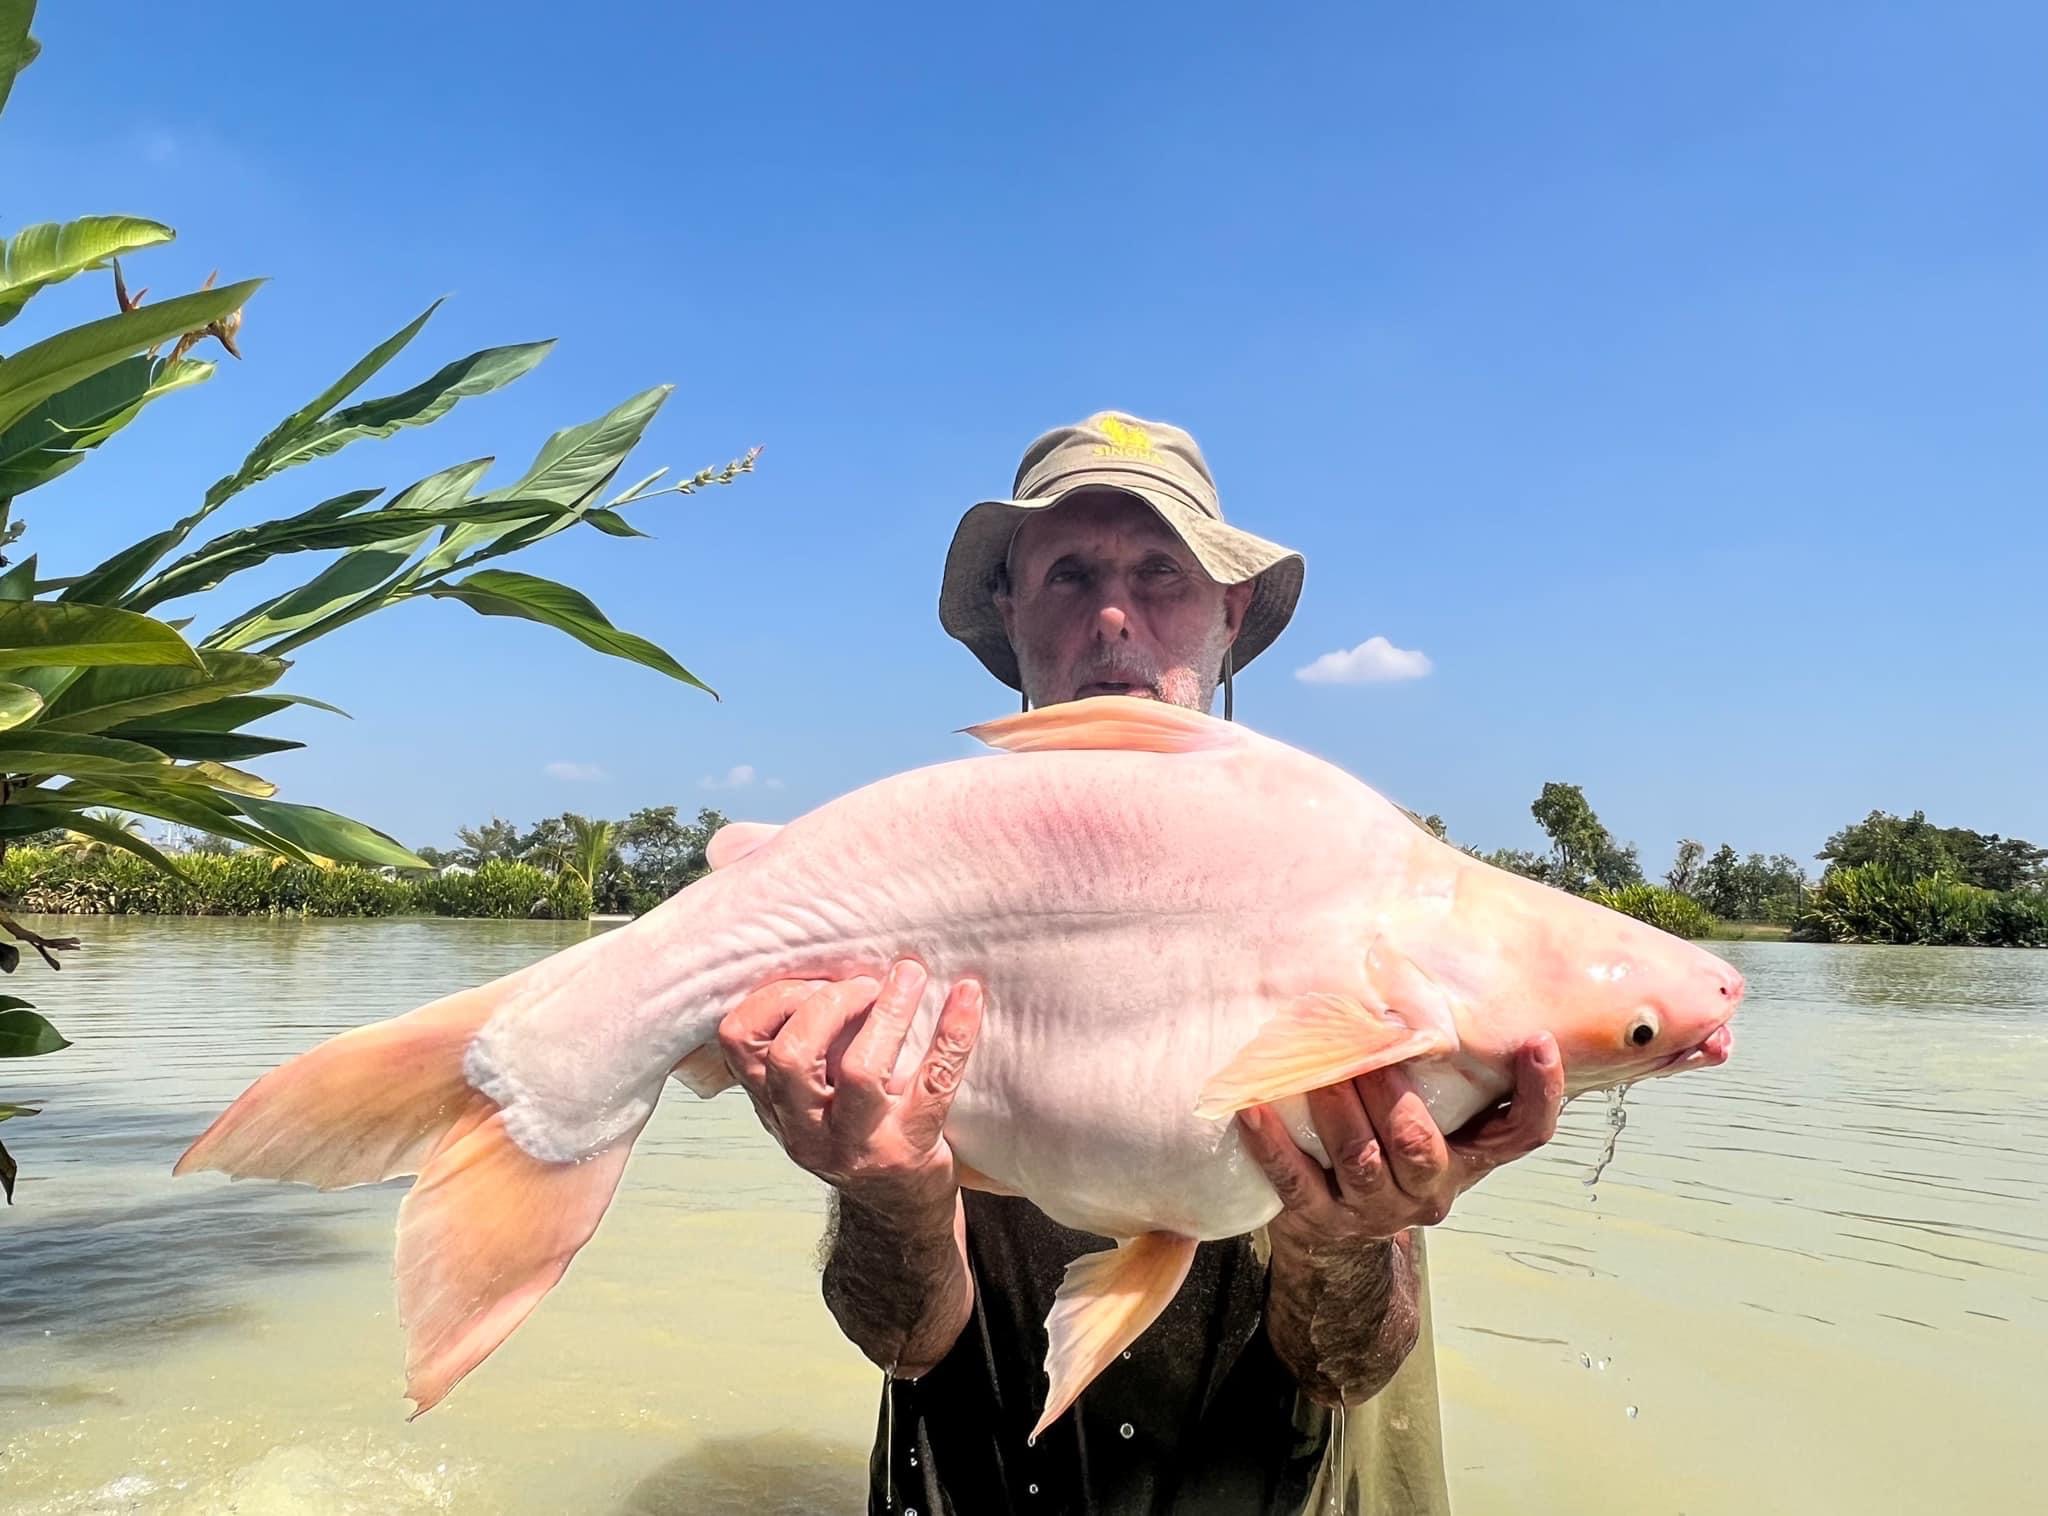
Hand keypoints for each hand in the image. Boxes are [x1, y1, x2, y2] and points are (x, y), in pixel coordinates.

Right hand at [716, 959, 983, 1215]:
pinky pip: (935, 1082)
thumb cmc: (854, 1128)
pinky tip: (967, 994)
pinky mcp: (912, 1148)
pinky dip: (954, 1031)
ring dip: (888, 1012)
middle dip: (827, 1004)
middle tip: (865, 984)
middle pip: (790, 1058)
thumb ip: (798, 1045)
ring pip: (860, 1071)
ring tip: (909, 975)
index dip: (774, 998)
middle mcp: (805, 1130)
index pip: (738, 1042)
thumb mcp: (808, 1097)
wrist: (898, 1209)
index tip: (815, 978)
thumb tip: (818, 955)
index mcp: (773, 1106)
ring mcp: (858, 1145)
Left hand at [1236, 1033, 1563, 1250]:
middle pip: (1421, 1146)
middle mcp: (1430, 1189)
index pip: (1523, 1133)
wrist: (1337, 1231)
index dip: (1538, 1093)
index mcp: (1469, 1158)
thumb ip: (1446, 1067)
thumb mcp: (1435, 1114)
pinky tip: (1254, 1109)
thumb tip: (1439, 969)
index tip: (1538, 1039)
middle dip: (1393, 1096)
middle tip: (1371, 1048)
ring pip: (1360, 1160)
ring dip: (1339, 1111)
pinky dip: (1273, 1144)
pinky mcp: (1320, 1219)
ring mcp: (1375, 1210)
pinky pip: (1295, 1182)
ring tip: (1318, 1071)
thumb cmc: (1389, 1145)